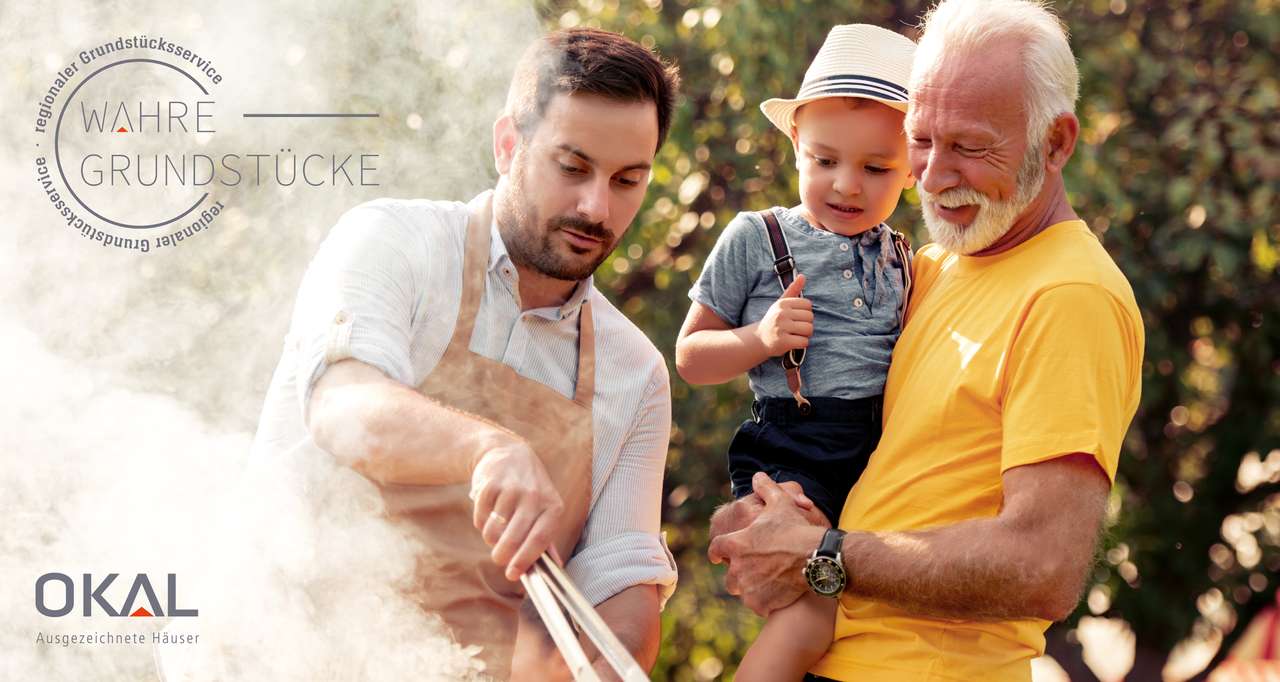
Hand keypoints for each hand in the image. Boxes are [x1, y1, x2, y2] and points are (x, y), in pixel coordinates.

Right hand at [470, 440, 563, 580]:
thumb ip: (547, 540)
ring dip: (490, 538)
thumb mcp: (546, 509)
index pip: (540, 539)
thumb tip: (554, 569)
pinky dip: (481, 522)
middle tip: (499, 558)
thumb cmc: (530, 490)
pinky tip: (489, 512)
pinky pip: (480, 519)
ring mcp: (511, 489)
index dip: (525, 560)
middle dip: (502, 556)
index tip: (512, 574)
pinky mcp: (489, 484)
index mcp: (553, 506)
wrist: (508, 453)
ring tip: (496, 528)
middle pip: (513, 539)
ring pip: (493, 532)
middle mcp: (534, 496)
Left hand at [708, 473, 826, 615]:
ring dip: (750, 588)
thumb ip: (766, 488)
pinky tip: (777, 595)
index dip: (717, 552)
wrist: (815, 558)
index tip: (717, 556)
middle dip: (738, 574)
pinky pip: (758, 605)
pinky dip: (765, 601)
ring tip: (765, 583)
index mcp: (736, 544)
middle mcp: (737, 568)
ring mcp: (748, 588)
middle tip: (751, 571)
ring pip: (743, 592)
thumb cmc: (796, 529)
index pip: (716, 549)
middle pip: (729, 576)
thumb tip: (757, 476)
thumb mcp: (781, 503)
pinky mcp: (760, 603)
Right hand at [754, 274, 812, 356]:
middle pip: (810, 317)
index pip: (808, 305)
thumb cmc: (774, 320)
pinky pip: (804, 342)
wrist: (759, 339)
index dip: (805, 313)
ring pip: (809, 329)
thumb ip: (793, 289)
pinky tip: (793, 343)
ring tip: (794, 335)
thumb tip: (802, 275)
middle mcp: (781, 314)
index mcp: (783, 303)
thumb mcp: (781, 304)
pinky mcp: (783, 342)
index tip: (795, 317)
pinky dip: (802, 344)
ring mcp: (781, 328)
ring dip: (805, 335)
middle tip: (795, 328)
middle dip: (806, 324)